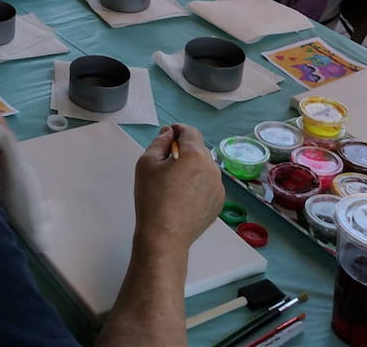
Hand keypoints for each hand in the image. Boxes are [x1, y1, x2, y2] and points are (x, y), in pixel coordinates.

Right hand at [133, 124, 222, 251]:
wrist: (165, 236)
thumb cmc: (152, 197)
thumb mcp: (147, 163)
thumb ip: (159, 142)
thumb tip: (169, 134)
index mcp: (195, 155)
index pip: (190, 132)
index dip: (178, 130)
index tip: (167, 136)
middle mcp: (212, 168)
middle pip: (199, 149)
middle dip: (184, 149)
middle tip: (166, 161)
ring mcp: (218, 187)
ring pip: (205, 167)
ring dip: (192, 166)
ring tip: (175, 181)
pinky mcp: (219, 203)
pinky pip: (209, 183)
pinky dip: (199, 182)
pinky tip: (184, 195)